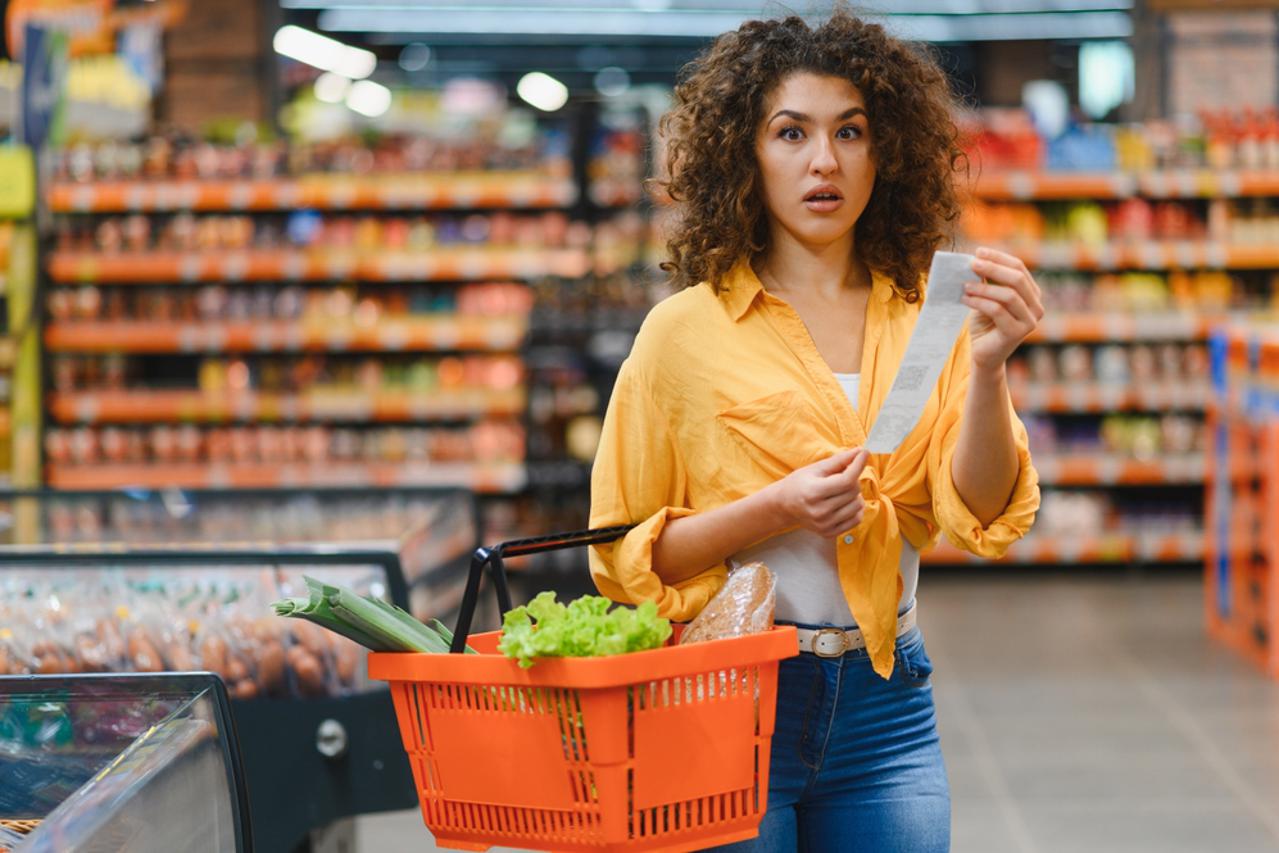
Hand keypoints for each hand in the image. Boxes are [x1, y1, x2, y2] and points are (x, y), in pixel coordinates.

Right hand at [770, 448, 868, 537]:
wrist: (784, 505)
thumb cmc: (799, 483)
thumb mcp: (815, 468)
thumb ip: (839, 460)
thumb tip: (860, 451)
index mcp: (813, 492)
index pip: (846, 480)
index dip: (858, 465)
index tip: (864, 454)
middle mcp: (819, 511)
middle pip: (853, 491)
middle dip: (852, 479)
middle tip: (841, 477)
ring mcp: (825, 524)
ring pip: (858, 505)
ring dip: (854, 495)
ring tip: (841, 491)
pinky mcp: (829, 533)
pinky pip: (856, 520)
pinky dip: (855, 509)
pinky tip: (844, 503)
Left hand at [963, 247, 1044, 373]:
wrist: (984, 354)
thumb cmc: (985, 324)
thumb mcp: (987, 297)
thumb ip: (988, 281)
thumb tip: (977, 259)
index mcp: (1032, 293)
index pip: (1019, 268)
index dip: (998, 258)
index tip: (978, 252)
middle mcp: (1036, 306)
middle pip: (1017, 279)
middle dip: (993, 268)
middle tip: (972, 264)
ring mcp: (1030, 321)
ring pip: (1009, 295)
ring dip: (984, 287)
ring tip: (965, 286)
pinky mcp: (1017, 333)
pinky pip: (998, 311)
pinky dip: (980, 302)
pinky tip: (965, 299)